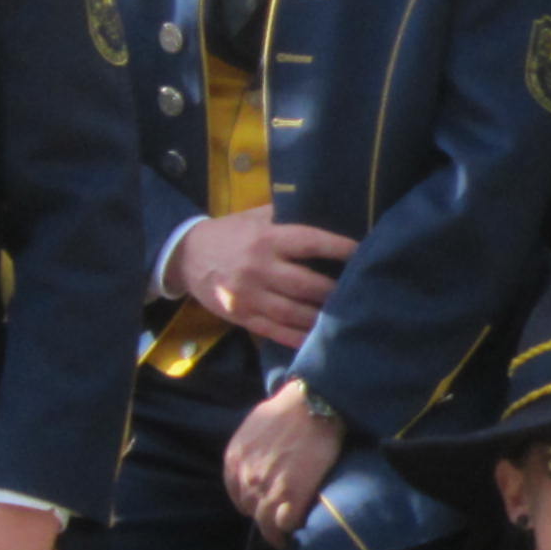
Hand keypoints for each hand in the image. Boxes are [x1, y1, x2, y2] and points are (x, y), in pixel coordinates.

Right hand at [165, 209, 357, 350]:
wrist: (186, 257)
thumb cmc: (231, 233)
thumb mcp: (257, 216)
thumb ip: (288, 215)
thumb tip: (330, 209)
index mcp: (266, 238)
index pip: (309, 243)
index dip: (339, 248)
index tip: (363, 252)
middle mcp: (259, 268)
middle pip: (306, 285)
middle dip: (335, 291)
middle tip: (361, 293)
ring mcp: (249, 296)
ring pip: (294, 313)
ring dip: (322, 318)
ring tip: (345, 319)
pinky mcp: (243, 317)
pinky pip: (276, 332)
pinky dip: (299, 338)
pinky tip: (319, 339)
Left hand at [225, 383, 343, 536]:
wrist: (311, 407)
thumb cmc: (287, 408)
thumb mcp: (254, 425)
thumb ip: (250, 447)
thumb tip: (258, 455)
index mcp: (234, 460)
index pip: (236, 494)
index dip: (249, 502)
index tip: (260, 505)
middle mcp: (247, 477)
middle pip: (251, 509)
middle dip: (262, 515)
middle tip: (275, 520)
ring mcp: (268, 489)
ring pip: (266, 522)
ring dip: (274, 531)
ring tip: (282, 536)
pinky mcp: (292, 495)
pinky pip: (285, 523)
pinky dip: (290, 527)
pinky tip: (296, 526)